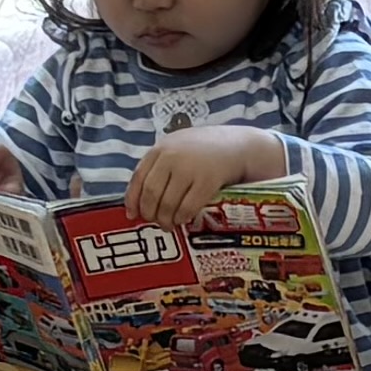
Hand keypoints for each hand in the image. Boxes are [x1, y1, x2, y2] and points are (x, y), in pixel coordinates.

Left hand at [124, 126, 286, 227]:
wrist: (237, 145)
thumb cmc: (204, 149)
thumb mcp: (177, 147)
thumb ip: (159, 165)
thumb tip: (139, 199)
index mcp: (161, 148)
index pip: (138, 177)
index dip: (133, 199)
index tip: (132, 215)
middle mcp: (172, 157)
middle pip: (151, 193)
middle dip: (150, 213)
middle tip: (154, 222)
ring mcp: (190, 168)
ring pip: (168, 203)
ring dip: (165, 219)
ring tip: (168, 224)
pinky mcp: (207, 181)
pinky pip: (188, 207)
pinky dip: (182, 218)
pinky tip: (182, 220)